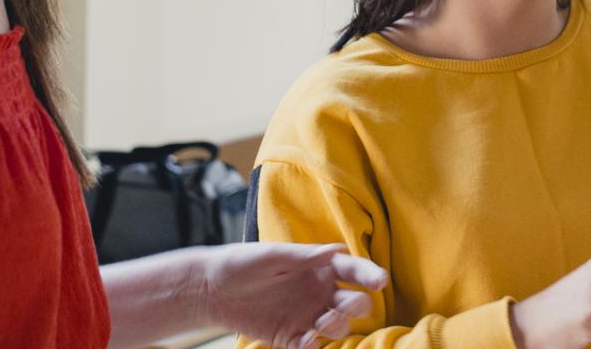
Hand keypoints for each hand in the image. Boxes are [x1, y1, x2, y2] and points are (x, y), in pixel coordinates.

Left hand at [199, 242, 389, 348]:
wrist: (210, 290)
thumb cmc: (241, 263)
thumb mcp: (270, 256)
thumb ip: (302, 256)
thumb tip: (336, 250)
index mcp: (318, 267)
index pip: (352, 271)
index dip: (369, 275)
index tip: (380, 281)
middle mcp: (318, 293)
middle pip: (353, 303)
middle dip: (357, 305)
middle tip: (346, 305)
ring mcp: (307, 316)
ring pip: (338, 327)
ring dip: (336, 327)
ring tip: (320, 325)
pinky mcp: (291, 337)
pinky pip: (313, 346)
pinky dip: (314, 346)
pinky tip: (305, 340)